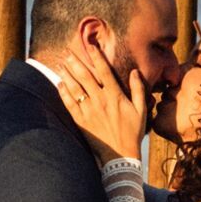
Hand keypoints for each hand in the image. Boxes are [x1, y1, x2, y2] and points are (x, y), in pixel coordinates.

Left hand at [55, 47, 147, 164]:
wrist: (119, 155)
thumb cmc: (132, 132)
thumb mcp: (141, 110)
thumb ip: (138, 89)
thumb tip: (135, 71)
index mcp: (115, 96)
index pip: (104, 71)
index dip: (96, 57)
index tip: (90, 45)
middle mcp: (100, 101)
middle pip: (85, 76)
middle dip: (75, 61)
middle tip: (67, 50)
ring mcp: (88, 111)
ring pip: (75, 88)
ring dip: (67, 73)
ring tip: (61, 63)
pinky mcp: (81, 121)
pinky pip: (69, 104)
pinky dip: (63, 92)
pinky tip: (59, 83)